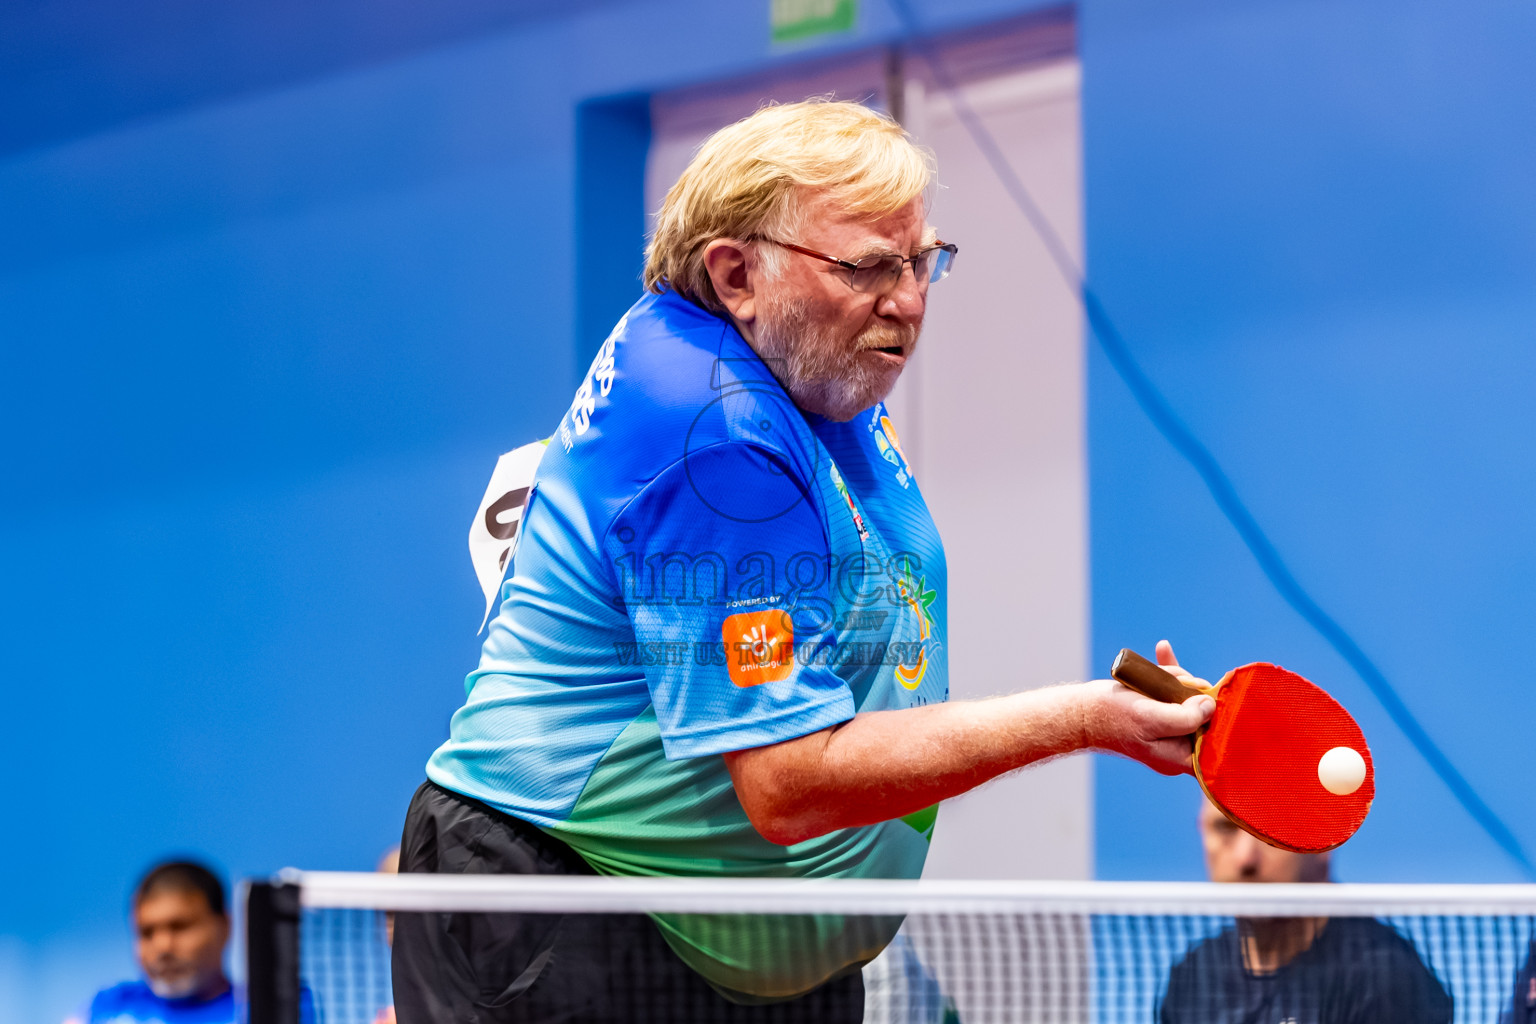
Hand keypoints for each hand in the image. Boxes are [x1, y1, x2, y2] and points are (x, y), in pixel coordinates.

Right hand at [1082, 639, 1214, 775]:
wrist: (1078, 713)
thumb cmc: (1110, 717)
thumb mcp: (1150, 717)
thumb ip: (1185, 716)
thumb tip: (1210, 704)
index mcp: (1178, 757)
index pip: (1214, 741)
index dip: (1217, 718)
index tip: (1209, 697)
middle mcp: (1176, 746)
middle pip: (1201, 714)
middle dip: (1189, 690)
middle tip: (1173, 680)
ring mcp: (1166, 728)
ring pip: (1185, 698)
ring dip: (1174, 678)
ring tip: (1154, 670)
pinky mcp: (1155, 711)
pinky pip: (1170, 691)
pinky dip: (1167, 672)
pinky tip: (1162, 649)